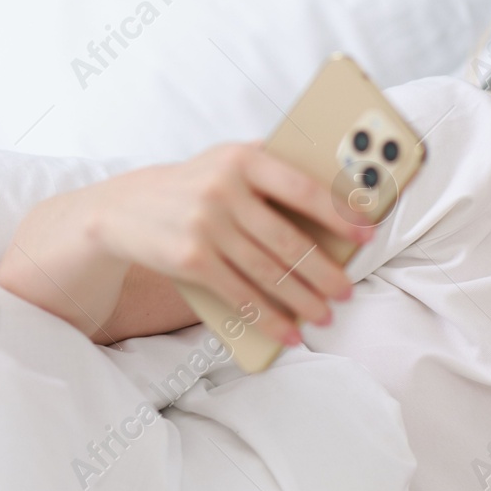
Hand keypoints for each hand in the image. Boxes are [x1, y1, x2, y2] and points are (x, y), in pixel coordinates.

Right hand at [80, 142, 372, 345]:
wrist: (123, 208)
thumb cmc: (196, 186)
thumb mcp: (228, 164)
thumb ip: (272, 175)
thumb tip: (338, 208)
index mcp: (243, 158)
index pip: (302, 187)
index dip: (339, 214)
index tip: (367, 234)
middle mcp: (223, 189)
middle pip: (288, 241)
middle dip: (324, 272)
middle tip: (347, 291)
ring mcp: (205, 225)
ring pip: (268, 273)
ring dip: (303, 300)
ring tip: (325, 315)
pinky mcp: (191, 260)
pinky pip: (240, 295)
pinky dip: (268, 318)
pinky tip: (288, 331)